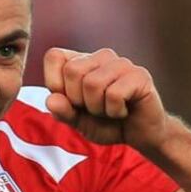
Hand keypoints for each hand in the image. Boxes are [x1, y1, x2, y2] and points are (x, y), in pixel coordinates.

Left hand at [43, 47, 168, 152]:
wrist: (139, 135)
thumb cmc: (106, 124)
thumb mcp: (77, 121)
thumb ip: (62, 111)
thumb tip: (51, 100)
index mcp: (81, 61)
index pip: (54, 56)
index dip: (55, 82)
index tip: (71, 100)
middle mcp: (101, 56)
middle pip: (72, 71)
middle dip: (79, 100)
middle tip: (95, 108)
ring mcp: (121, 63)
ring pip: (92, 83)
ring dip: (98, 108)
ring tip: (109, 110)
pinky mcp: (139, 75)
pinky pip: (114, 94)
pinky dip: (115, 111)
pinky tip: (123, 111)